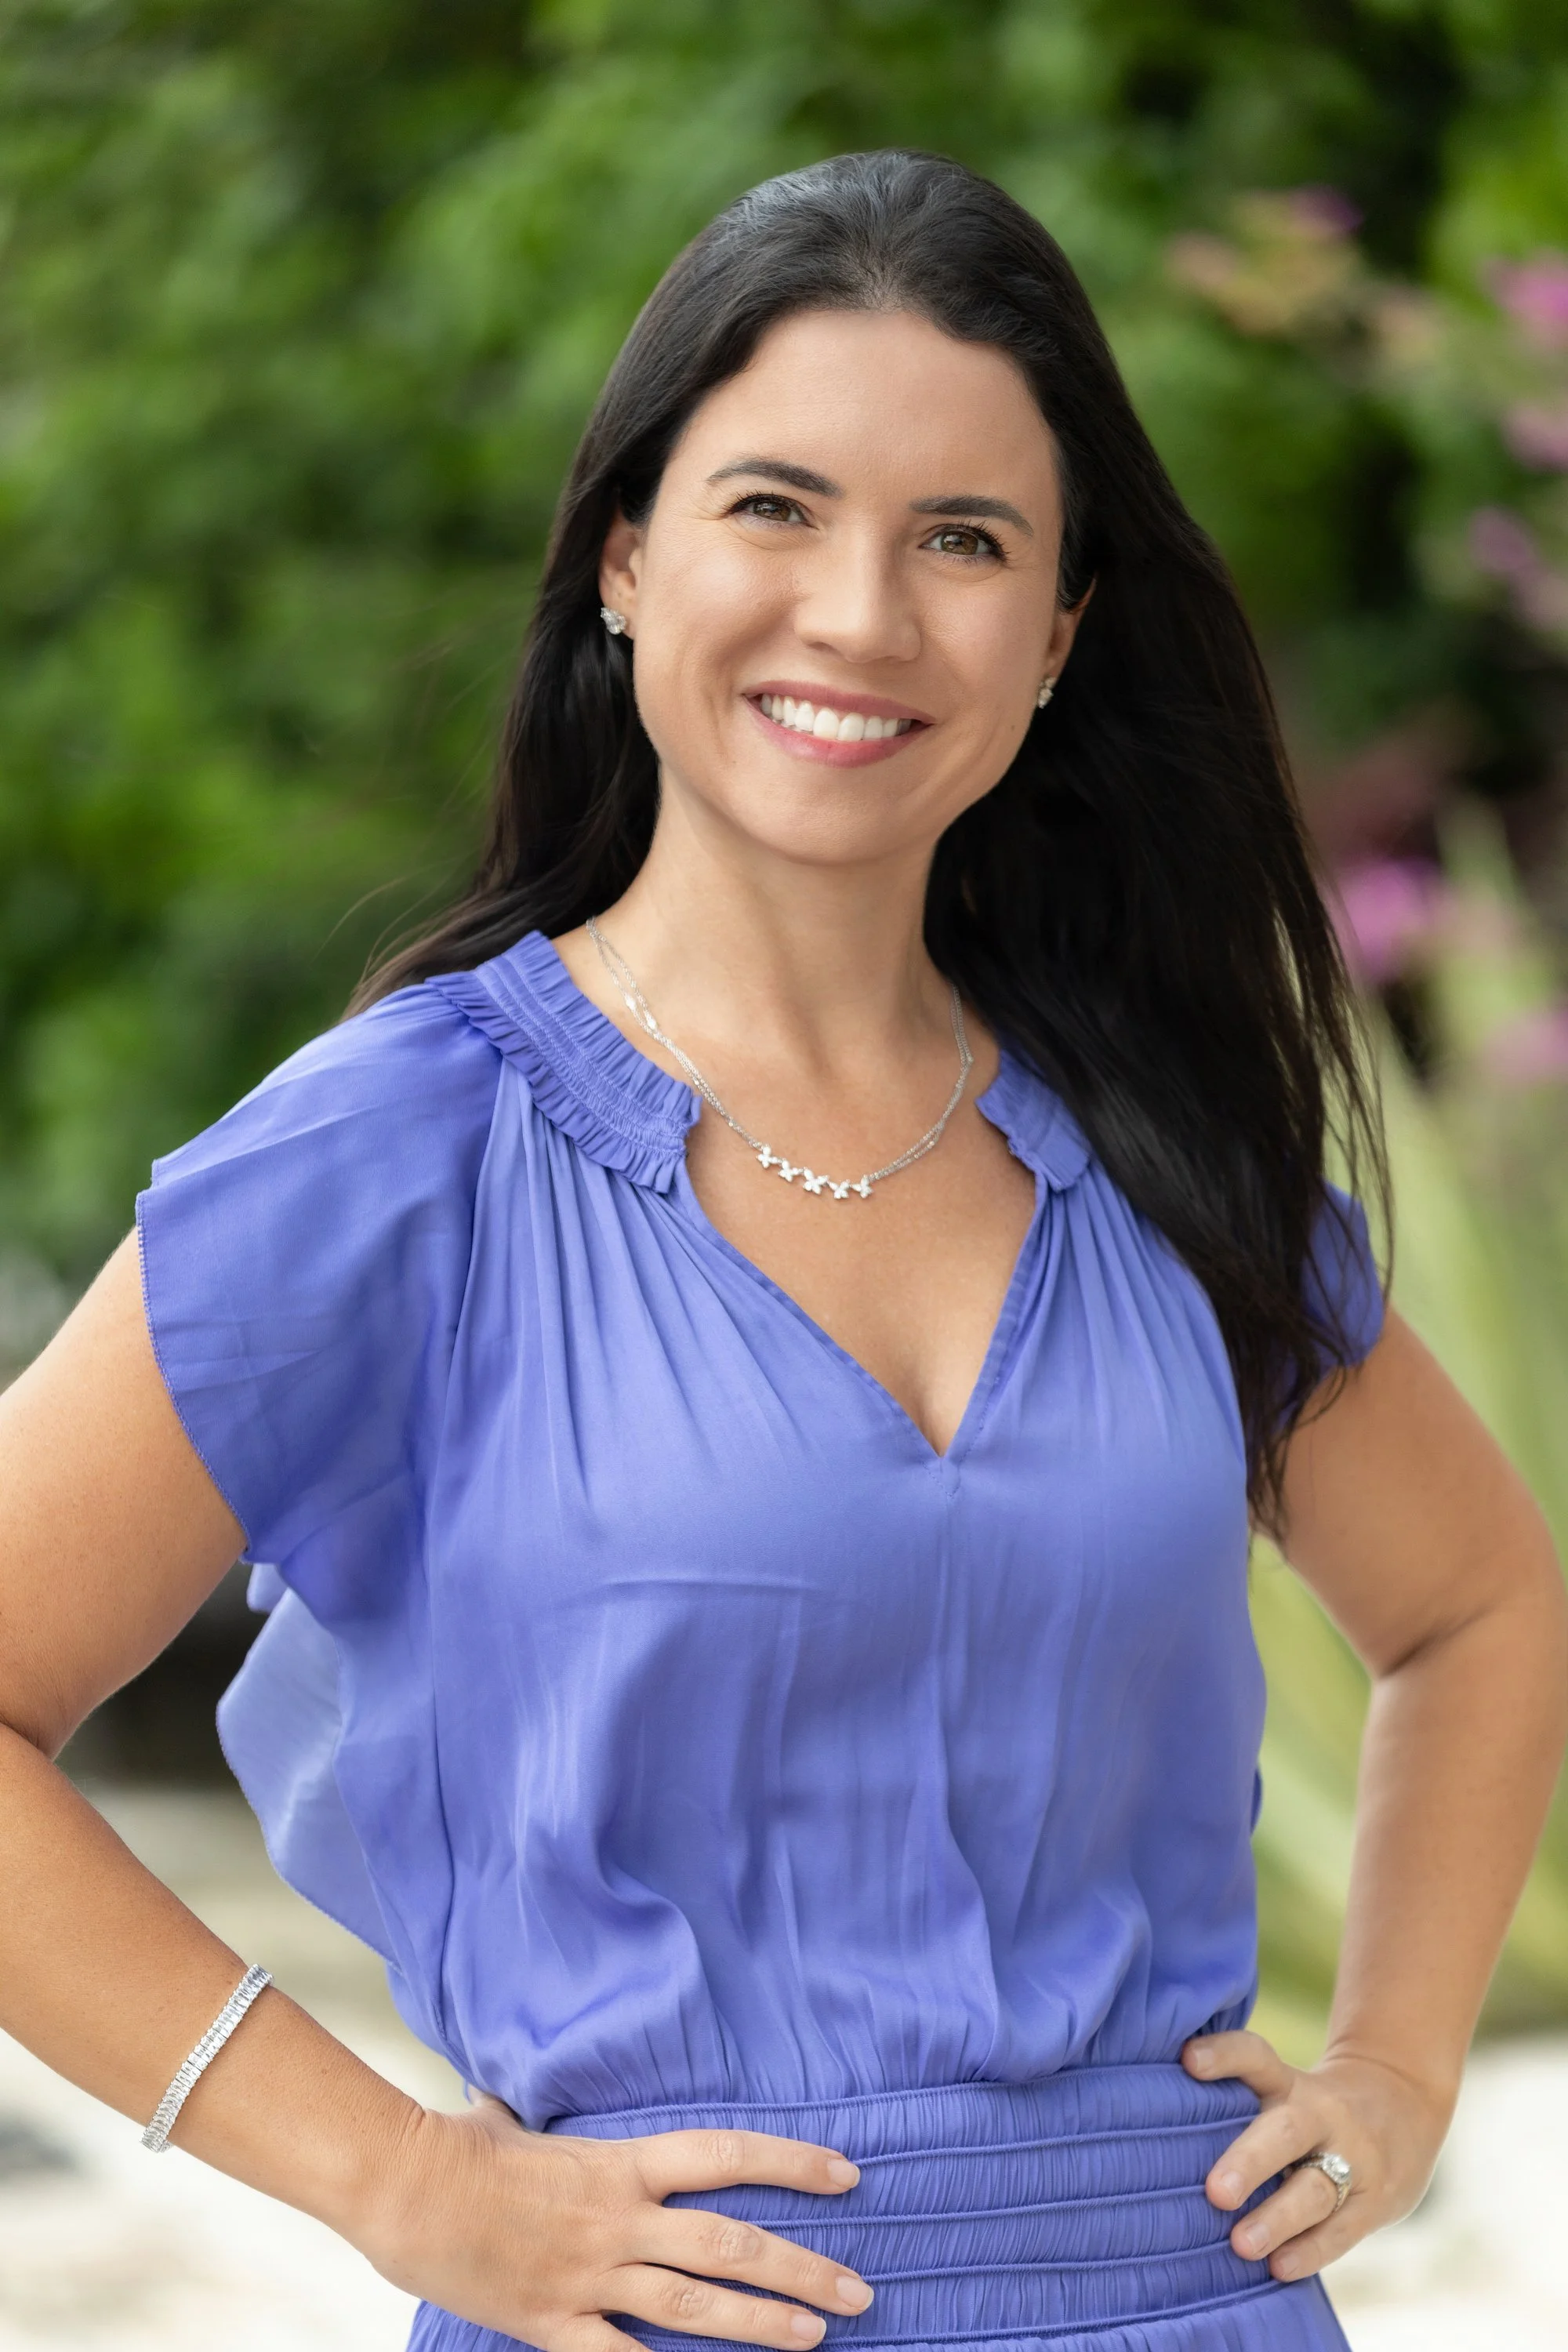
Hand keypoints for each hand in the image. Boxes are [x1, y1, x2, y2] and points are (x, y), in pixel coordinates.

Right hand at [356, 2091, 872, 2350]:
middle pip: (731, 2244)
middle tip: (858, 2289)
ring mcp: (591, 2276)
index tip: (845, 2174)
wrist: (404, 2185)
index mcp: (620, 2163)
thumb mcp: (512, 2119)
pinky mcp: (554, 2324)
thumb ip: (529, 2118)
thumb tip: (503, 2103)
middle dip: (801, 2269)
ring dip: (763, 2325)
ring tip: (816, 2336)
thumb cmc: (457, 2145)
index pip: (728, 2156)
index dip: (792, 2164)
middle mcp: (620, 2220)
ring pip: (696, 2306)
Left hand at [1182, 2030, 1452, 2281]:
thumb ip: (1233, 2107)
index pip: (1255, 2057)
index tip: (1187, 2059)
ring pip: (1315, 2188)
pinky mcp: (1375, 2200)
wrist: (1404, 2104)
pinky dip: (1310, 2250)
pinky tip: (1279, 2267)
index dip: (1224, 2055)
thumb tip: (1147, 2140)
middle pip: (1284, 2130)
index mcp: (1288, 2083)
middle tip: (1214, 2192)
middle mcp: (1320, 2114)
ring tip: (1241, 2244)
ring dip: (1278, 2217)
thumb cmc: (1310, 2108)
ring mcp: (1353, 2157)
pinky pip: (1342, 2229)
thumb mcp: (1283, 2088)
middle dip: (1250, 2161)